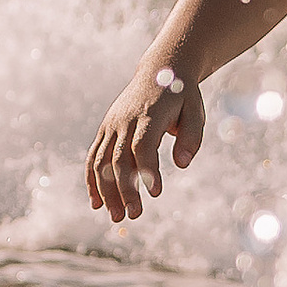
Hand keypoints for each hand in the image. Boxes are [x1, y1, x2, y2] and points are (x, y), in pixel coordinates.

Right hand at [86, 63, 204, 221]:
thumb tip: (182, 165)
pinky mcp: (105, 129)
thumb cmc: (182, 96)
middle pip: (119, 158)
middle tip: (134, 216)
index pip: (143, 146)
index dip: (148, 170)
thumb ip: (191, 138)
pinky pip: (93, 156)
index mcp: (149, 115)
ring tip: (116, 217)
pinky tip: (96, 203)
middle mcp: (125, 120)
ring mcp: (112, 125)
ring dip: (106, 191)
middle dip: (124, 189)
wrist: (160, 69)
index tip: (156, 193)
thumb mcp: (195, 112)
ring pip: (101, 161)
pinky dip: (92, 180)